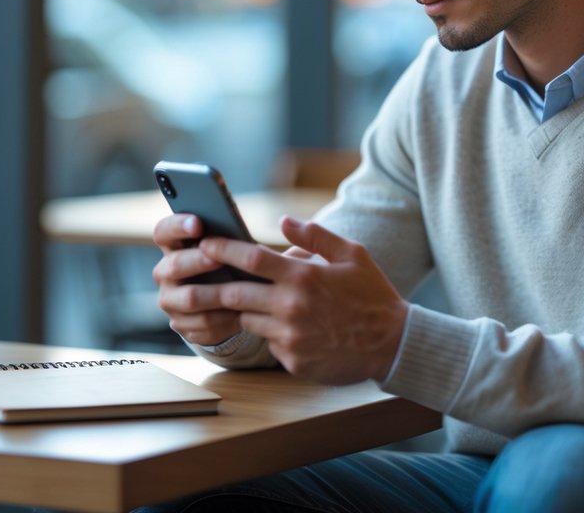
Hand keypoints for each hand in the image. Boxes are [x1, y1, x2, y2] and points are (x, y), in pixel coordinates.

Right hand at [151, 213, 242, 345]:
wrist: (228, 300)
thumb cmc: (230, 263)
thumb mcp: (228, 247)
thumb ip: (228, 237)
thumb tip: (245, 229)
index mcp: (173, 246)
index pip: (163, 232)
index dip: (177, 226)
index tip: (198, 223)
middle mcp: (165, 272)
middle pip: (174, 265)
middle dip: (197, 261)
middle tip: (218, 259)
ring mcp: (170, 300)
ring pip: (188, 299)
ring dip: (214, 294)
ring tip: (238, 290)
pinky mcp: (182, 325)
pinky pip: (201, 325)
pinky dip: (222, 320)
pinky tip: (240, 314)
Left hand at [191, 216, 408, 384]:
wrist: (393, 344)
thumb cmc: (372, 295)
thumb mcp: (352, 254)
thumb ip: (316, 235)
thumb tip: (283, 221)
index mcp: (304, 277)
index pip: (251, 259)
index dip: (223, 250)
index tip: (204, 244)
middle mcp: (292, 308)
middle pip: (235, 294)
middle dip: (208, 285)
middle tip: (191, 278)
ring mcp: (291, 337)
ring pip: (247, 320)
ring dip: (240, 310)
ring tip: (233, 300)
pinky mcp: (293, 361)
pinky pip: (269, 344)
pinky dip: (269, 333)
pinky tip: (280, 327)